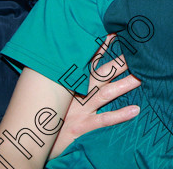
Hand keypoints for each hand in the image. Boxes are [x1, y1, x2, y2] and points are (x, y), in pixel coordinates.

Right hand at [50, 35, 140, 156]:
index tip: (115, 31)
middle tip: (138, 51)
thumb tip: (65, 62)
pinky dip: (120, 115)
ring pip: (106, 93)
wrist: (30, 141)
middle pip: (102, 73)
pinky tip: (136, 110)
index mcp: (70, 82)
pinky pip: (104, 119)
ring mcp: (80, 109)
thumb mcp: (53, 94)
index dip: (101, 46)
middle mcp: (76, 93)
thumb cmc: (45, 115)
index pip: (89, 60)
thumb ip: (62, 79)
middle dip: (120, 61)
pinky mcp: (82, 127)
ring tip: (141, 77)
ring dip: (124, 84)